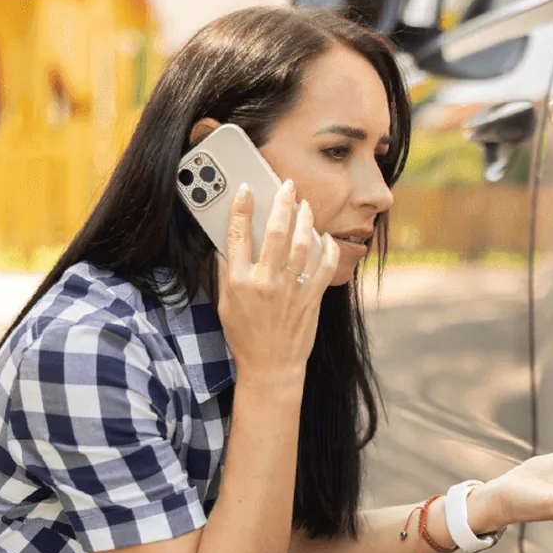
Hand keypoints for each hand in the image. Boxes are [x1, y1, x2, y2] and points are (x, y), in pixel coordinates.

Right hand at [217, 180, 339, 397]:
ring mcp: (291, 291)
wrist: (270, 367)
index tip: (245, 188)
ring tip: (305, 206)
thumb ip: (227, 272)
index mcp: (239, 282)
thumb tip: (228, 241)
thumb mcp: (225, 304)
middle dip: (282, 203)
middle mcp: (265, 283)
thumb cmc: (245, 335)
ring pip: (303, 244)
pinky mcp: (311, 299)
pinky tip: (325, 237)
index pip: (236, 235)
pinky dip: (328, 248)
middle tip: (287, 186)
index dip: (240, 207)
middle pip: (275, 232)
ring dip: (306, 220)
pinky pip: (324, 266)